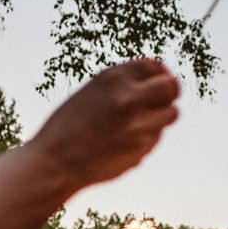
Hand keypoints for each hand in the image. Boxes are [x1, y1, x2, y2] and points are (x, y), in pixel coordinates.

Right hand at [29, 59, 179, 190]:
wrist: (55, 161)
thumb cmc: (70, 126)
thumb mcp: (93, 93)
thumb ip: (122, 87)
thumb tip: (160, 82)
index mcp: (113, 78)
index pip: (154, 66)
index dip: (160, 74)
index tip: (160, 81)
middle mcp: (128, 97)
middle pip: (170, 87)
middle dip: (170, 92)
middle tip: (165, 99)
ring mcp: (138, 124)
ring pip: (171, 114)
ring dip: (162, 116)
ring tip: (141, 123)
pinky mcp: (141, 148)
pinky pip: (156, 137)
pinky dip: (147, 138)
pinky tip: (123, 143)